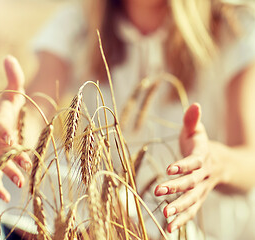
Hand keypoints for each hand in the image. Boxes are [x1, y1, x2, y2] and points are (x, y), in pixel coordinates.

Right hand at [0, 56, 30, 201]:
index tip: (10, 136)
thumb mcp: (15, 90)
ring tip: (21, 184)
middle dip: (10, 156)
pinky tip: (7, 197)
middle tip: (23, 166)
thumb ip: (13, 77)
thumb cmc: (12, 104)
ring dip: (8, 173)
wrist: (8, 119)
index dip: (3, 129)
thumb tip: (9, 57)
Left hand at [154, 103, 221, 232]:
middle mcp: (203, 175)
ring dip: (179, 208)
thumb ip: (192, 120)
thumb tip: (195, 104)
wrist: (222, 164)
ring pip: (193, 200)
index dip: (183, 165)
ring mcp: (202, 189)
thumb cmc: (202, 145)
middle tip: (159, 191)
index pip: (193, 161)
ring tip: (165, 216)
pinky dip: (181, 220)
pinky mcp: (198, 198)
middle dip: (176, 188)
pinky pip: (192, 211)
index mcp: (202, 156)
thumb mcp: (198, 131)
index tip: (170, 169)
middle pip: (191, 183)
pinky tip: (168, 229)